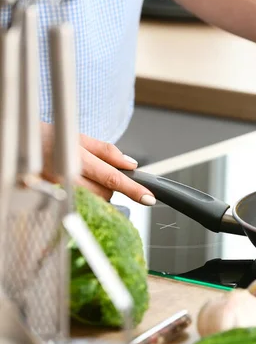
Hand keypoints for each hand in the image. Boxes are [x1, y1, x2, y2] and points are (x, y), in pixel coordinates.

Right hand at [40, 122, 155, 204]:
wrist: (18, 142)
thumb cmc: (48, 137)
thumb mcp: (80, 138)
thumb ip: (107, 151)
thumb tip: (131, 163)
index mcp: (78, 159)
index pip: (113, 178)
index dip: (133, 189)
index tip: (149, 198)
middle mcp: (67, 178)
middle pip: (105, 194)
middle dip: (110, 188)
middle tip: (98, 174)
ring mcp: (57, 191)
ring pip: (92, 202)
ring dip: (96, 194)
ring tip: (83, 177)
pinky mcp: (49, 200)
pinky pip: (76, 205)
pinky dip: (82, 199)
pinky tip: (75, 187)